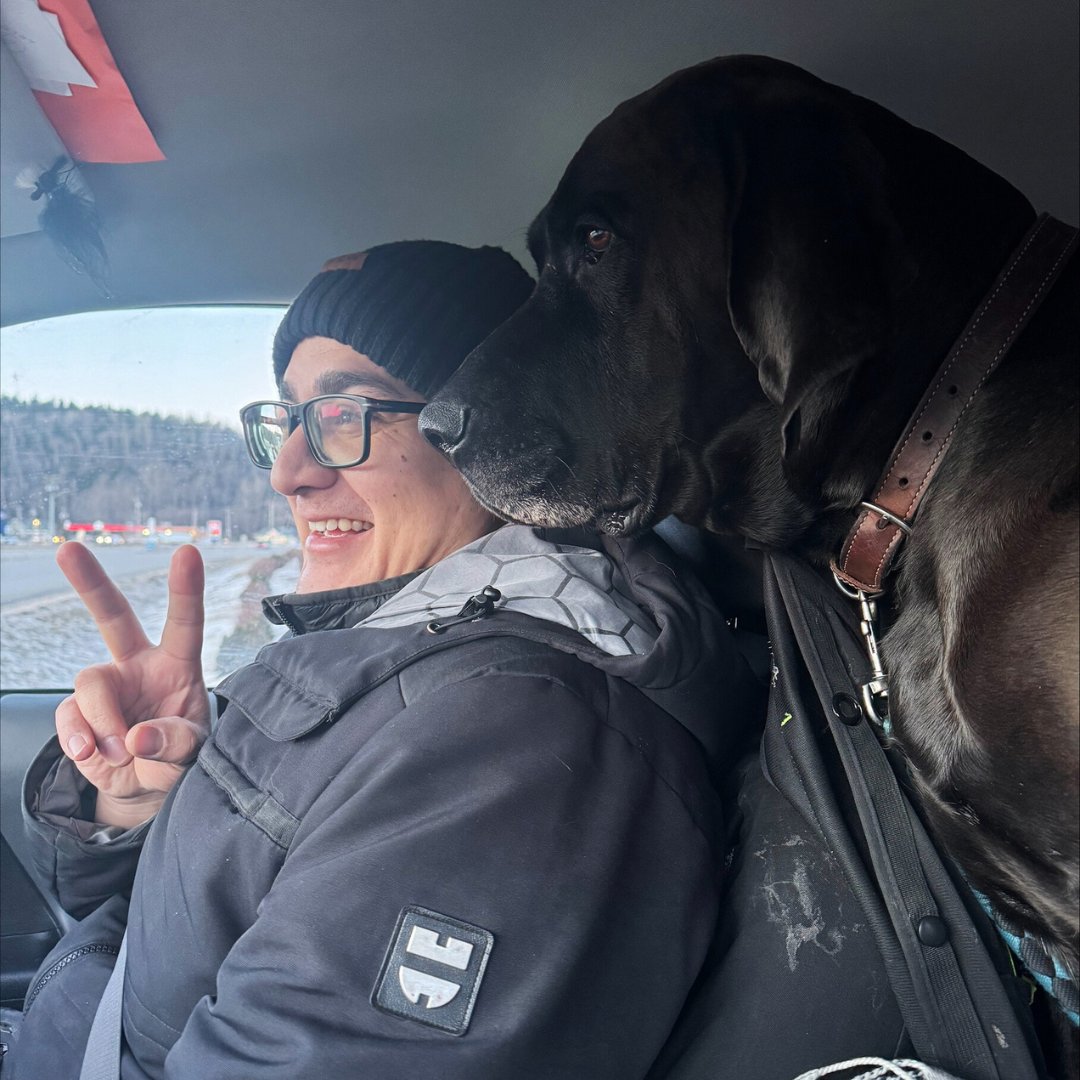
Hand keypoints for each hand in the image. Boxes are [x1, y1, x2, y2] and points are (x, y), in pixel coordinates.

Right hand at [54, 542, 209, 828]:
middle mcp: (139, 665)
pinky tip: (92, 755)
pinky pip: (69, 716)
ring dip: (105, 723)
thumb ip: (175, 744)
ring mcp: (106, 686)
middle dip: (91, 582)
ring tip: (123, 752)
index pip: (185, 622)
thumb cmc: (179, 755)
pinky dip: (80, 739)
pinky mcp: (77, 712)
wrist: (145, 785)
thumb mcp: (193, 752)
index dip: (186, 588)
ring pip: (90, 683)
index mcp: (178, 664)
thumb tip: (138, 738)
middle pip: (114, 616)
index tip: (188, 552)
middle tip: (68, 549)